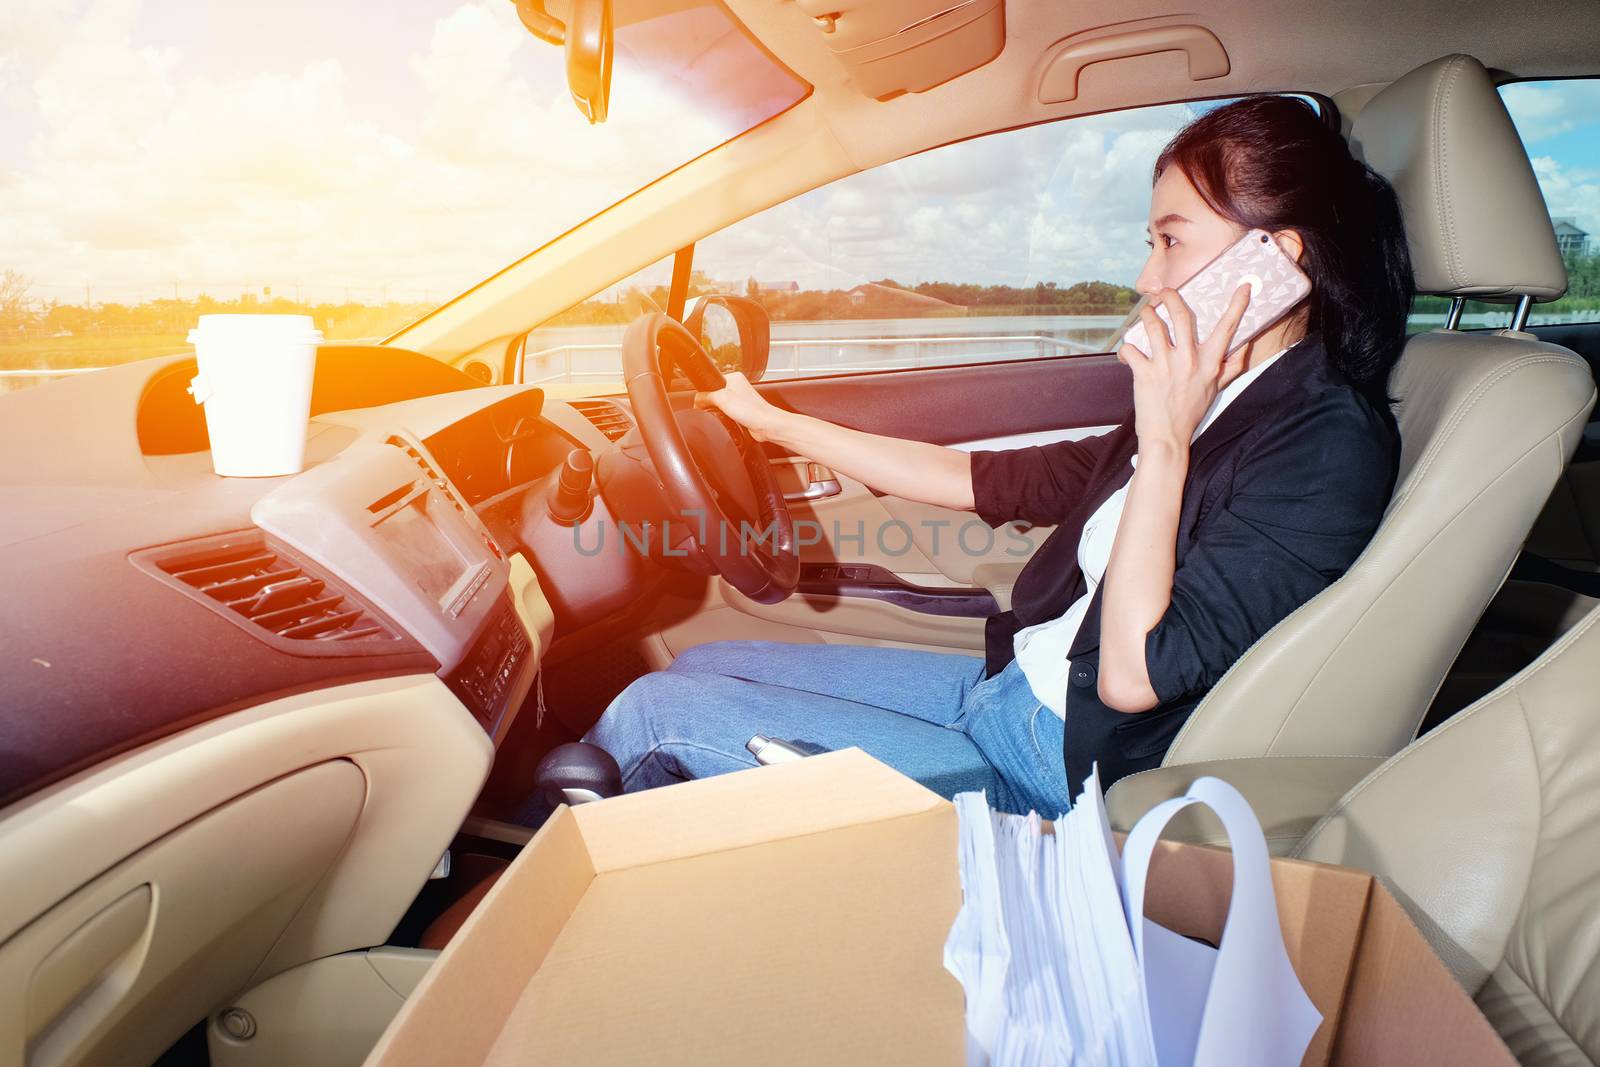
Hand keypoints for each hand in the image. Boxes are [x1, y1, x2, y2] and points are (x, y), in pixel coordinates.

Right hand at [693, 371, 786, 440]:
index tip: (702, 401)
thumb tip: (697, 400)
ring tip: (725, 415)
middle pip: (713, 394)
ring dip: (718, 412)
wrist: (765, 425)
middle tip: (716, 409)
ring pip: (719, 404)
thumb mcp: (721, 399)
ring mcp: (739, 399)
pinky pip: (725, 413)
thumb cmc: (752, 410)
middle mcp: (737, 386)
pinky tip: (728, 420)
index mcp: (733, 377)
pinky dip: (724, 417)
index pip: (710, 382)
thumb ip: (705, 397)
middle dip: (711, 404)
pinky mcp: (740, 410)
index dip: (704, 393)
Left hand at [1117, 285, 1251, 452]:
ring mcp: (1166, 365)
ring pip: (1153, 326)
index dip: (1237, 305)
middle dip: (1171, 297)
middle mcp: (1189, 360)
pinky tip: (1128, 352)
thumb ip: (1232, 367)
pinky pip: (1131, 349)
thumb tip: (1246, 347)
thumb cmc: (1191, 412)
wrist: (1167, 437)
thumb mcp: (1217, 389)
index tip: (1244, 286)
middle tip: (1165, 291)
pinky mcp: (1144, 373)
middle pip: (1181, 316)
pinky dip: (1127, 348)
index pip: (1227, 329)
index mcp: (1210, 363)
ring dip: (1147, 315)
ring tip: (1145, 313)